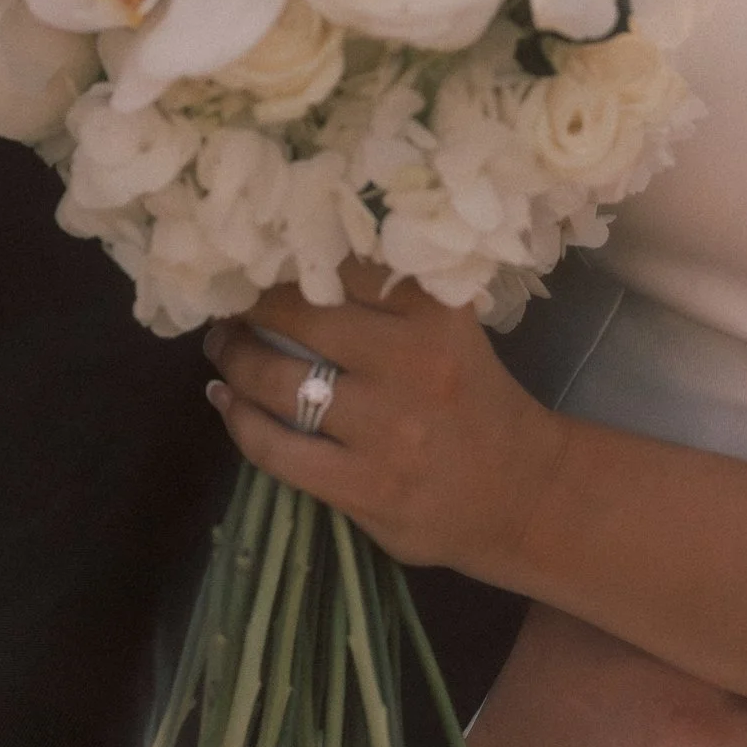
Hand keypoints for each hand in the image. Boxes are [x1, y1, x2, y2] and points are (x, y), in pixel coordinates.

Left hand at [204, 270, 559, 581]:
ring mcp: (384, 430)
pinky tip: (226, 402)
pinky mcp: (363, 486)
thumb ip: (392, 301)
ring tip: (223, 346)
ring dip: (235, 359)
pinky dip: (239, 421)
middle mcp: (410, 363)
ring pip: (278, 382)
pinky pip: (276, 449)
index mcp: (435, 314)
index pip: (346, 264)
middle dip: (250, 306)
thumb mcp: (452, 330)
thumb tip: (301, 265)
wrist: (524, 493)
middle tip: (230, 302)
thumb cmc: (477, 401)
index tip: (263, 252)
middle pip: (300, 315)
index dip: (293, 256)